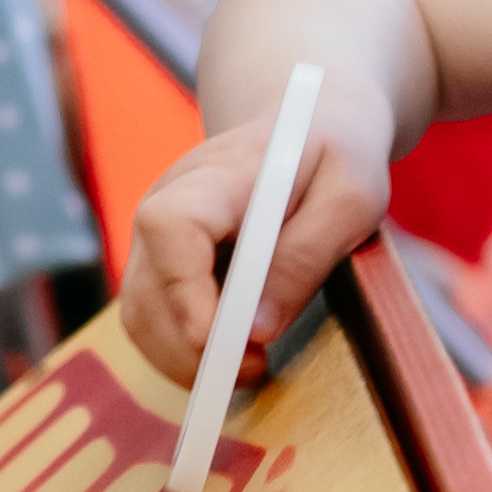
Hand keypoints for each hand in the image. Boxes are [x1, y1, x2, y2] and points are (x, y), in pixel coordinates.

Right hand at [120, 77, 394, 390]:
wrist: (311, 122)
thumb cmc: (337, 156)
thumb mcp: (351, 196)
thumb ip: (306, 256)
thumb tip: (257, 329)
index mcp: (217, 171)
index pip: (172, 226)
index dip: (186, 290)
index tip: (221, 341)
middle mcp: (168, 199)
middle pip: (147, 285)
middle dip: (191, 347)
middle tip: (255, 370)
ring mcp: (156, 232)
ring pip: (139, 312)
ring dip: (184, 359)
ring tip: (251, 369)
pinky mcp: (160, 261)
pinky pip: (151, 318)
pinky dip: (181, 351)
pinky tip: (232, 356)